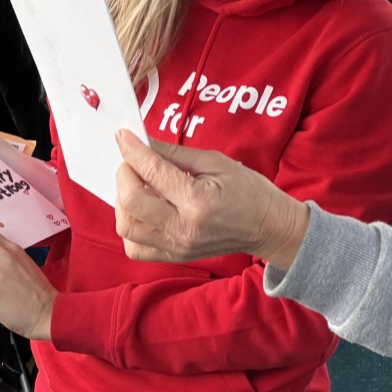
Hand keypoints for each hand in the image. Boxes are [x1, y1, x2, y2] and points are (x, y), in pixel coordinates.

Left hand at [113, 130, 309, 268]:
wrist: (268, 226)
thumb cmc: (248, 191)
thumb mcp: (215, 162)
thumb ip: (174, 153)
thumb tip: (142, 141)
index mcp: (197, 201)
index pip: (151, 171)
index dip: (131, 149)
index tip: (123, 135)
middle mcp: (183, 228)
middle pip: (131, 201)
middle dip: (124, 173)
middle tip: (132, 161)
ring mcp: (177, 247)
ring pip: (126, 226)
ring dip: (123, 201)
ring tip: (137, 185)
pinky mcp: (175, 256)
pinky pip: (135, 247)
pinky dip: (130, 226)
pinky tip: (142, 210)